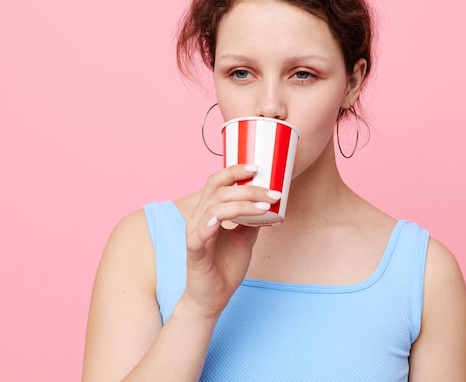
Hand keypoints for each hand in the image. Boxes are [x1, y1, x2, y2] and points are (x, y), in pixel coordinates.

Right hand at [181, 164, 280, 317]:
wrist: (213, 297)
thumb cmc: (225, 266)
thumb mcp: (245, 238)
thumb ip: (252, 220)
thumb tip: (269, 203)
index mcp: (209, 212)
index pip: (217, 182)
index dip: (234, 171)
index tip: (257, 167)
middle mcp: (199, 218)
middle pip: (217, 190)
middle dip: (247, 187)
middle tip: (271, 192)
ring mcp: (195, 234)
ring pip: (213, 208)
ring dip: (241, 204)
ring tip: (264, 207)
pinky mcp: (194, 251)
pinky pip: (200, 233)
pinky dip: (213, 223)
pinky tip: (226, 221)